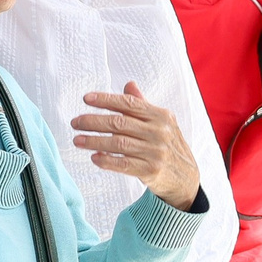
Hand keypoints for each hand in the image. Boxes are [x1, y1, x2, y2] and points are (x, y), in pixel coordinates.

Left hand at [73, 80, 201, 210]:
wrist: (186, 177)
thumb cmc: (168, 146)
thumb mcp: (161, 122)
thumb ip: (142, 105)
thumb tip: (128, 84)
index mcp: (161, 116)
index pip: (129, 104)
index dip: (106, 100)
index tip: (86, 99)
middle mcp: (160, 132)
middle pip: (120, 123)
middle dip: (93, 121)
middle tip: (75, 122)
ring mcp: (156, 152)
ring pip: (118, 144)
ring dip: (94, 141)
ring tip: (78, 140)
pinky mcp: (151, 171)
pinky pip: (123, 164)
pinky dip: (106, 161)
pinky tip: (94, 157)